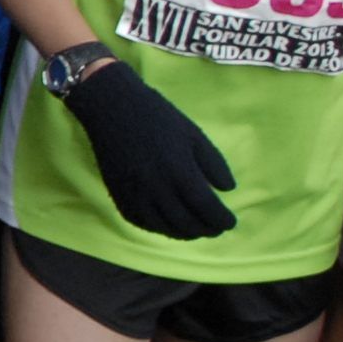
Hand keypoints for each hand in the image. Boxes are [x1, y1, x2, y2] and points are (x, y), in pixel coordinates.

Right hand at [61, 59, 236, 240]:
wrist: (112, 108)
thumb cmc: (158, 117)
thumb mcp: (194, 135)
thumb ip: (214, 164)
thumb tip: (227, 190)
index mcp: (180, 171)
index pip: (206, 208)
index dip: (221, 220)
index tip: (230, 222)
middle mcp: (157, 188)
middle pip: (186, 222)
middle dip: (206, 230)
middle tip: (216, 229)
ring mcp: (135, 194)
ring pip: (163, 227)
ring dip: (184, 234)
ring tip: (195, 230)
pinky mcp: (118, 194)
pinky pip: (140, 222)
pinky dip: (158, 228)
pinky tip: (168, 224)